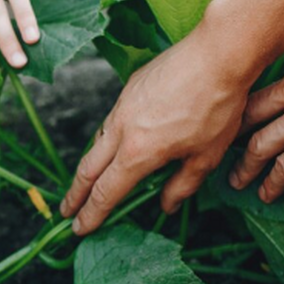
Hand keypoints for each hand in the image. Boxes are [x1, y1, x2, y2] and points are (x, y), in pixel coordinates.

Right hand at [60, 27, 252, 233]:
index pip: (107, 192)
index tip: (80, 229)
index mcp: (139, 153)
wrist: (217, 55)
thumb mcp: (207, 156)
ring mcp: (121, 107)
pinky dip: (106, 141)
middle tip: (66, 212)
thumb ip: (182, 185)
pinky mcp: (129, 88)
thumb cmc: (217, 107)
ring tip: (88, 182)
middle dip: (75, 194)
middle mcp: (121, 131)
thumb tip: (166, 205)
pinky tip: (116, 144)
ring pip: (97, 143)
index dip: (92, 214)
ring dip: (89, 167)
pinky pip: (111, 122)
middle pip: (88, 169)